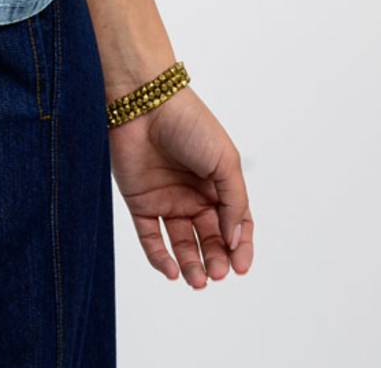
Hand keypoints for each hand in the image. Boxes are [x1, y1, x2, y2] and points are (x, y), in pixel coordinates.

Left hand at [108, 85, 253, 286]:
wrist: (144, 101)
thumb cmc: (189, 123)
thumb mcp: (225, 161)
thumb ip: (234, 202)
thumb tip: (234, 241)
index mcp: (218, 184)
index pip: (235, 225)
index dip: (240, 248)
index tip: (240, 268)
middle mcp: (193, 195)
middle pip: (210, 239)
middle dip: (215, 260)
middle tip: (217, 273)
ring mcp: (166, 200)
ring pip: (182, 244)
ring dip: (191, 265)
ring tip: (197, 280)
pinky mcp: (140, 202)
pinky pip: (150, 238)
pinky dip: (160, 258)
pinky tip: (171, 270)